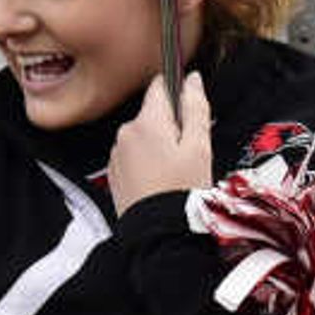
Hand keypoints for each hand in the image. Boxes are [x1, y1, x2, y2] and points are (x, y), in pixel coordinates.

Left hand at [108, 70, 212, 209]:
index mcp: (147, 122)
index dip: (179, 90)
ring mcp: (117, 154)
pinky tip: (161, 180)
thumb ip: (196, 107)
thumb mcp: (199, 147)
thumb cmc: (181, 193)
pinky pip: (134, 156)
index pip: (160, 85)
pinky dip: (147, 162)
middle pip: (153, 114)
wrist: (160, 233)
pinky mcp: (115, 173)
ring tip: (175, 171)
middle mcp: (126, 134)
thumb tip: (192, 80)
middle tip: (189, 151)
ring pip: (144, 136)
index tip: (190, 105)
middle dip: (172, 125)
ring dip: (159, 145)